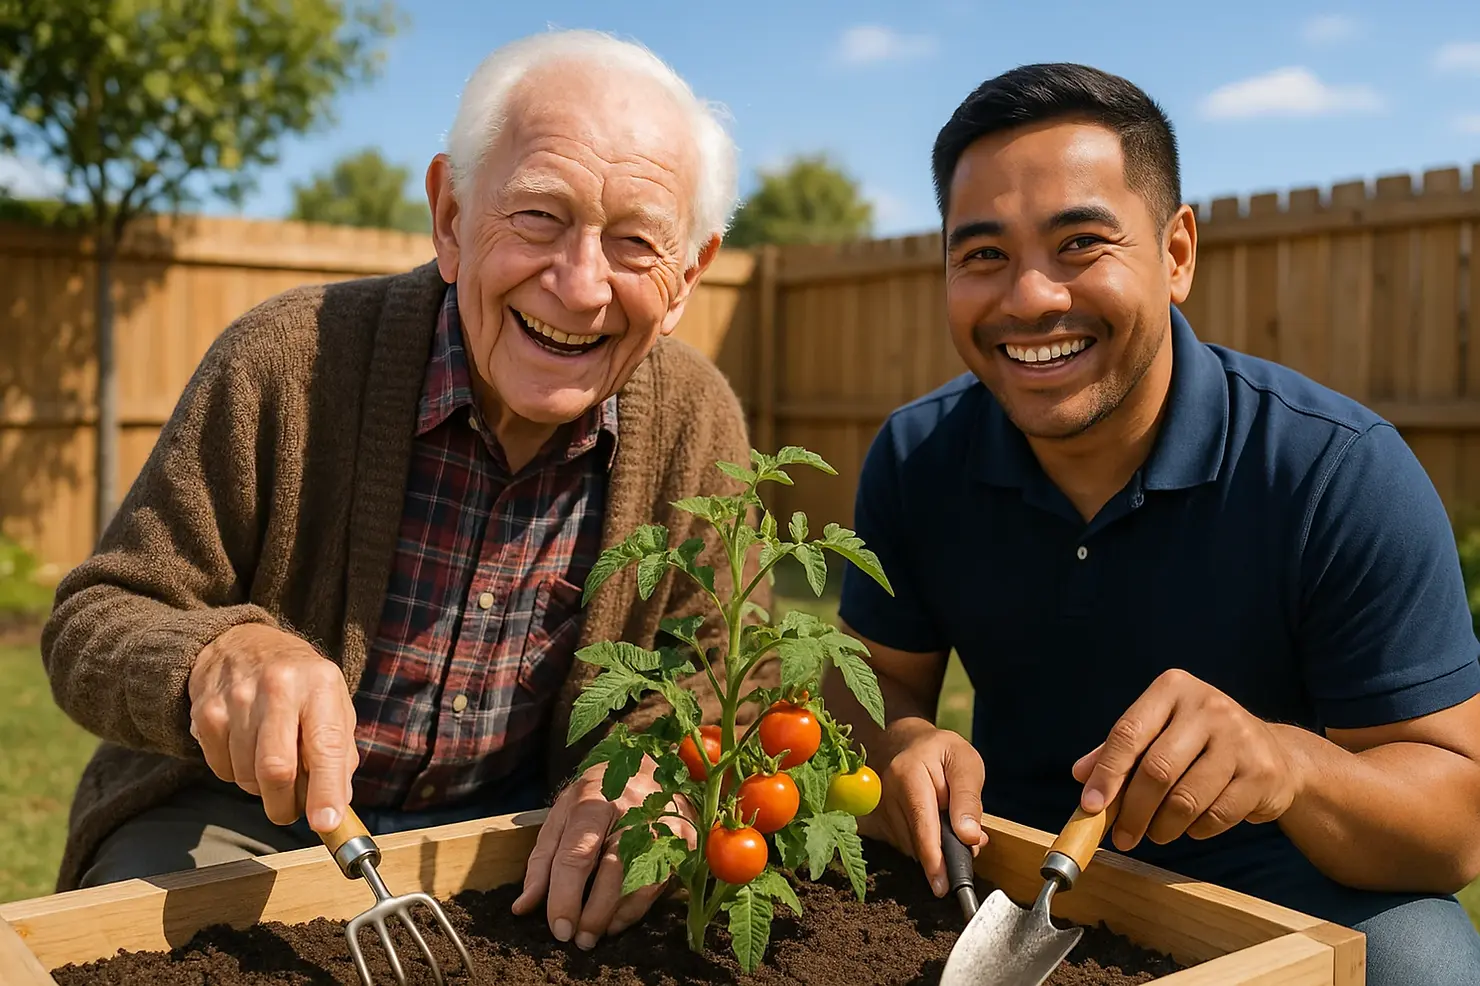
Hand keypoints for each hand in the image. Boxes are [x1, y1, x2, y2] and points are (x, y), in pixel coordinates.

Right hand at [188, 623, 357, 832]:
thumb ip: (340, 754)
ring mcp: (238, 698)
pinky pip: (222, 770)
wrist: (242, 645)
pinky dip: (237, 775)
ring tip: (271, 765)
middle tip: (292, 811)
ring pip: (247, 775)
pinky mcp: (206, 713)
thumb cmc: (299, 684)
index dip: (326, 790)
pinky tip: (247, 751)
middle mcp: (279, 687)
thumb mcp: (333, 704)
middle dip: (285, 805)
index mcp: (320, 685)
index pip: (325, 745)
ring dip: (261, 789)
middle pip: (276, 768)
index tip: (327, 823)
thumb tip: (338, 805)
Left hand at [512, 756, 695, 949]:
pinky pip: (662, 884)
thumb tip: (524, 906)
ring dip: (617, 917)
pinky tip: (619, 918)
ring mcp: (664, 825)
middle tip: (578, 940)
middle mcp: (632, 812)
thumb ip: (542, 860)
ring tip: (596, 932)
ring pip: (642, 883)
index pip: (576, 855)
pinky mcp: (685, 839)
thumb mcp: (561, 815)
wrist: (646, 765)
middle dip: (594, 914)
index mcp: (593, 802)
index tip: (559, 928)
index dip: (565, 897)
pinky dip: (638, 908)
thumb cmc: (597, 795)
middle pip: (613, 872)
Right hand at [858, 719, 985, 897]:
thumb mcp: (965, 763)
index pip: (921, 823)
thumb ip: (968, 799)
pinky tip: (929, 824)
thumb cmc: (940, 751)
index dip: (933, 858)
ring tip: (948, 822)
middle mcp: (885, 792)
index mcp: (908, 774)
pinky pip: (901, 843)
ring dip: (932, 848)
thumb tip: (969, 838)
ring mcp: (875, 807)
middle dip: (943, 853)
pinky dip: (919, 842)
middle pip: (915, 841)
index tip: (941, 884)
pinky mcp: (873, 819)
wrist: (904, 741)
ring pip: (909, 846)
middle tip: (968, 843)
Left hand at [1074, 669, 1304, 850]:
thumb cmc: (1199, 742)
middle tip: (1122, 837)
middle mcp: (1208, 706)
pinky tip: (1191, 827)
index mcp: (1173, 688)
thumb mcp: (1158, 732)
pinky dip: (1196, 830)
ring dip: (1162, 826)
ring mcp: (1240, 738)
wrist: (1273, 753)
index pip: (1128, 732)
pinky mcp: (1261, 772)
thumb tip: (1081, 775)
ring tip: (1155, 833)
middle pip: (1156, 770)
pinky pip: (1216, 816)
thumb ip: (1119, 751)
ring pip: (1185, 799)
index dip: (1106, 774)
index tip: (1090, 807)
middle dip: (1133, 811)